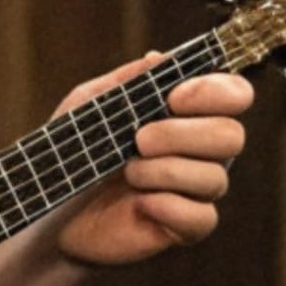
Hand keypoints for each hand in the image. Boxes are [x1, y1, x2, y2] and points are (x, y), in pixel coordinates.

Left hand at [49, 54, 252, 267]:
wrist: (51, 203)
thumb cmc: (75, 145)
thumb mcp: (92, 102)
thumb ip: (129, 80)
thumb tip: (160, 58)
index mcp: (189, 112)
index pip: (234, 94)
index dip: (215, 92)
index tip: (174, 98)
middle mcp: (203, 149)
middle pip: (231, 135)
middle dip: (183, 134)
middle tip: (139, 140)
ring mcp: (196, 189)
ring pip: (215, 177)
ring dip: (165, 171)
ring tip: (128, 172)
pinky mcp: (185, 227)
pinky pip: (202, 217)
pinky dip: (170, 207)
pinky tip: (141, 203)